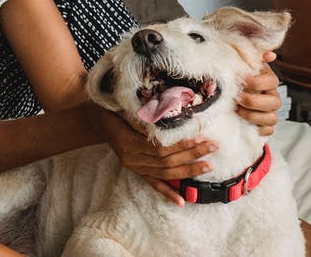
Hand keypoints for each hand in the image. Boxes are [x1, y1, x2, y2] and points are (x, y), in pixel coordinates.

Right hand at [89, 103, 215, 205]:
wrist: (98, 121)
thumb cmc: (113, 110)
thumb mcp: (124, 108)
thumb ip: (143, 117)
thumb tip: (167, 118)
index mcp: (128, 141)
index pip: (160, 147)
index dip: (182, 144)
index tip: (201, 137)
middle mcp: (130, 157)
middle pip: (166, 161)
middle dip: (191, 155)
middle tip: (213, 147)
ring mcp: (133, 166)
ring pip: (164, 173)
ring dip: (187, 171)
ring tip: (208, 166)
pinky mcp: (136, 171)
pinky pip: (152, 184)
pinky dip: (167, 193)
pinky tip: (181, 201)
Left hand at [237, 52, 281, 135]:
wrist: (230, 96)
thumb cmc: (237, 78)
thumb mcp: (242, 64)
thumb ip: (252, 57)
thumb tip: (270, 54)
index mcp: (267, 81)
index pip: (272, 81)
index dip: (257, 82)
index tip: (242, 80)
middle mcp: (271, 97)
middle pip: (275, 103)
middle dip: (254, 101)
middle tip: (237, 98)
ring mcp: (269, 112)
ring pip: (272, 118)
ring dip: (253, 116)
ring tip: (237, 110)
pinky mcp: (264, 126)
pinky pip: (268, 131)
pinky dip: (257, 129)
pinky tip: (245, 123)